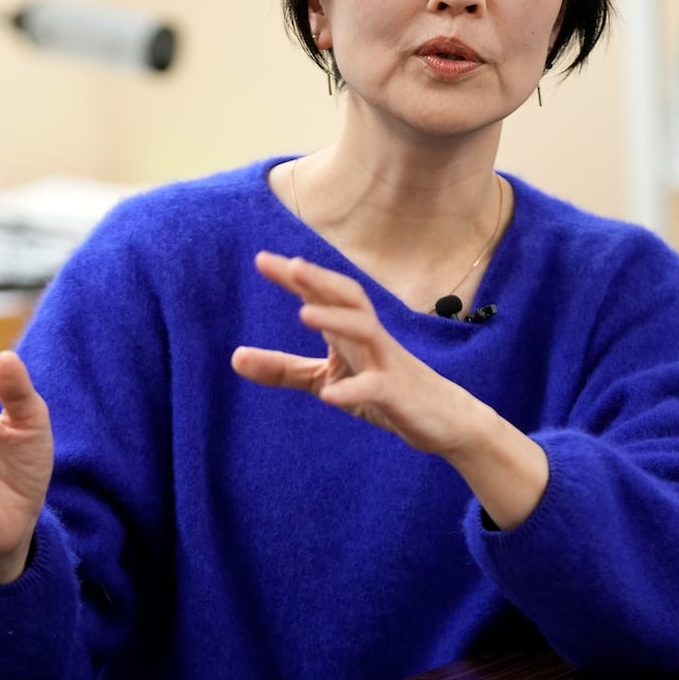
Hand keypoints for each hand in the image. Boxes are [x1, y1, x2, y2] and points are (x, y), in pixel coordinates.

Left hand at [231, 251, 476, 455]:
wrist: (445, 420)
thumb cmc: (384, 390)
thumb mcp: (328, 380)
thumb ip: (284, 369)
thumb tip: (234, 357)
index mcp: (351, 332)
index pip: (323, 295)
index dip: (295, 277)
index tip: (262, 259)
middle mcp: (370, 339)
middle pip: (349, 297)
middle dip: (320, 280)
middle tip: (288, 265)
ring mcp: (388, 364)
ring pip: (366, 331)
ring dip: (336, 320)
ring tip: (303, 314)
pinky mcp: (398, 396)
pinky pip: (376, 388)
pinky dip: (353, 390)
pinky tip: (330, 397)